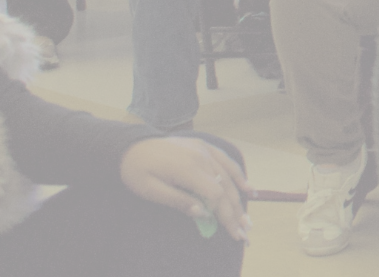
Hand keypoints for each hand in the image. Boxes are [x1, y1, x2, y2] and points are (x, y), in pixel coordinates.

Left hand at [119, 135, 251, 242]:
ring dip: (240, 198)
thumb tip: (203, 214)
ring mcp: (205, 149)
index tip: (232, 233)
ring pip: (230, 176)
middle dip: (236, 212)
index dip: (225, 215)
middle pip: (226, 188)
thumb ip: (177, 201)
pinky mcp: (205, 146)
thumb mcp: (149, 190)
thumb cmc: (136, 171)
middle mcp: (202, 157)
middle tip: (244, 232)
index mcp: (187, 168)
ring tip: (247, 218)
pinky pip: (227, 161)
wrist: (131, 145)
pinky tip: (247, 189)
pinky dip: (239, 176)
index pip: (215, 195)